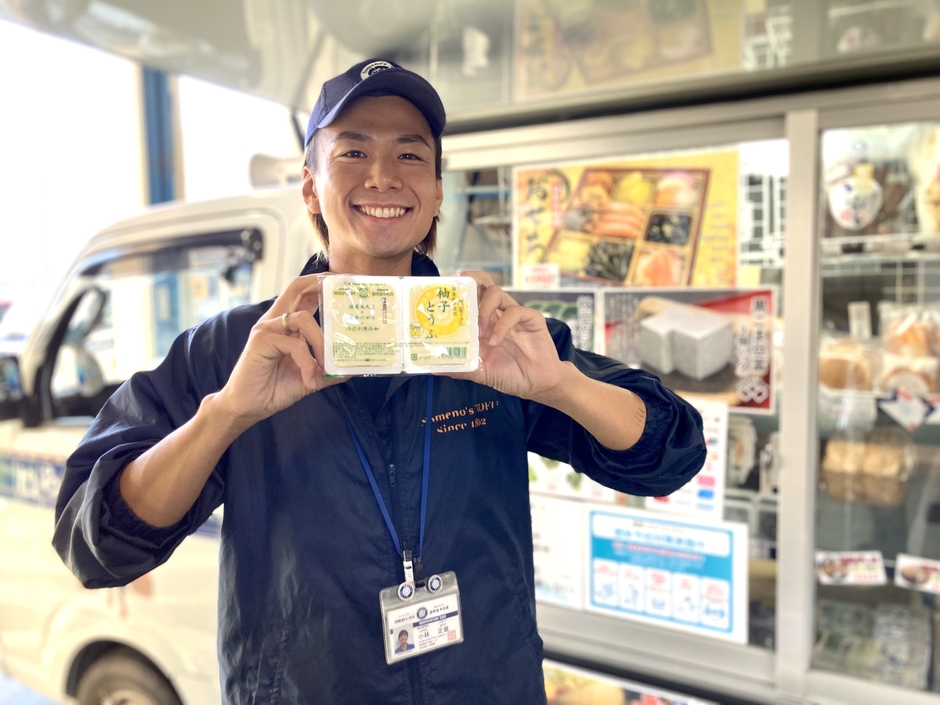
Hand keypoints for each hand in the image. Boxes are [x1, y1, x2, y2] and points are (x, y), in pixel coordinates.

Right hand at [215, 275, 345, 429]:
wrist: (248, 407)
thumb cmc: (274, 389)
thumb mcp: (310, 377)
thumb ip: (329, 370)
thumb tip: (353, 368)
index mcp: (286, 324)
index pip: (304, 293)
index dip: (322, 284)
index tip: (343, 284)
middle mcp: (275, 320)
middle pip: (296, 287)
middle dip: (320, 284)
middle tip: (341, 292)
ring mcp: (267, 328)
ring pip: (303, 318)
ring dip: (321, 342)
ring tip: (326, 365)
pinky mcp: (261, 341)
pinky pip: (294, 344)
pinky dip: (307, 362)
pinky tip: (310, 378)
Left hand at [446, 271, 566, 399]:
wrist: (536, 384)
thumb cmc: (509, 374)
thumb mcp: (479, 372)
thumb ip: (460, 367)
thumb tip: (433, 368)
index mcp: (484, 321)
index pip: (470, 295)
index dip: (458, 288)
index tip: (443, 290)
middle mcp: (497, 313)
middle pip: (484, 283)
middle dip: (471, 280)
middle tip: (459, 290)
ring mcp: (514, 315)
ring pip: (497, 292)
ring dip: (483, 309)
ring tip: (479, 331)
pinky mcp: (531, 319)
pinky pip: (515, 312)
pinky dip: (501, 326)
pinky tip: (494, 342)